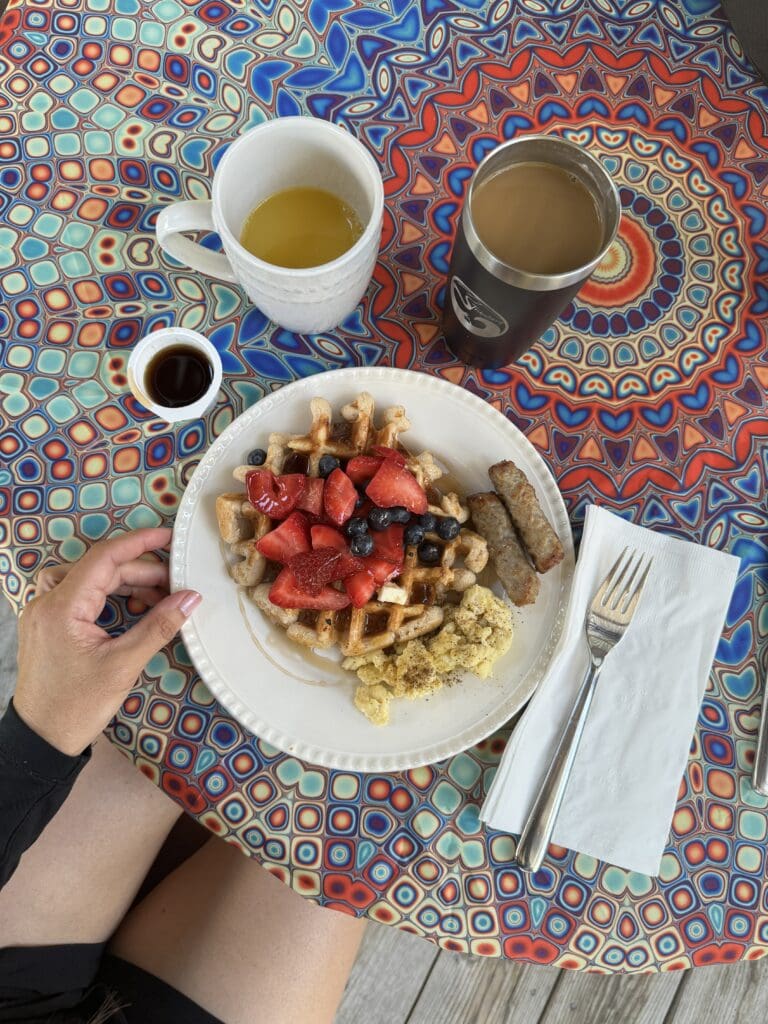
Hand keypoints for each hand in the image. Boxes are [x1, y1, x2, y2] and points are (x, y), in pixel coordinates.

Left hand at [14, 528, 201, 755]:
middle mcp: (47, 602)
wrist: (40, 740)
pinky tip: (132, 608)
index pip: (104, 558)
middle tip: (175, 584)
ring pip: (89, 579)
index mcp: (62, 607)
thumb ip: (158, 626)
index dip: (139, 543)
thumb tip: (191, 598)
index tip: (168, 536)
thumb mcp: (123, 665)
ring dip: (125, 583)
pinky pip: (80, 595)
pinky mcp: (48, 626)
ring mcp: (44, 613)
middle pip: (99, 569)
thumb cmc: (76, 707)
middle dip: (140, 572)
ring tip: (157, 596)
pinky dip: (108, 596)